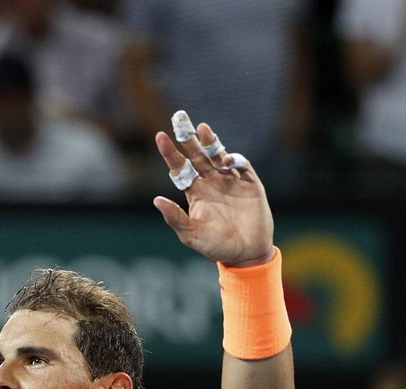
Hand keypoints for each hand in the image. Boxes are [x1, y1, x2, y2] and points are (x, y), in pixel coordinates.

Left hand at [153, 115, 273, 266]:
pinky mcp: (250, 183)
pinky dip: (234, 160)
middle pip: (197, 155)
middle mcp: (211, 182)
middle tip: (179, 118)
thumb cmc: (215, 246)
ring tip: (203, 129)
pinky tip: (226, 160)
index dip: (170, 152)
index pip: (180, 168)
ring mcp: (230, 181)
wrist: (246, 253)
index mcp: (195, 192)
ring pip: (218, 155)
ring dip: (211, 142)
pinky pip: (241, 166)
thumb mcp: (190, 235)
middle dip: (189, 137)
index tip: (160, 136)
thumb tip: (156, 200)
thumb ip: (175, 218)